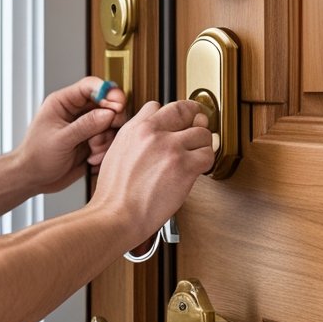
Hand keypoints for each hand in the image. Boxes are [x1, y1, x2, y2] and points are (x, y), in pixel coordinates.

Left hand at [16, 77, 127, 193]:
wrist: (34, 178)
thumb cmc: (37, 157)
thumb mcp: (60, 140)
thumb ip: (85, 126)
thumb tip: (108, 113)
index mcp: (64, 102)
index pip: (90, 86)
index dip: (107, 92)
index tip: (118, 105)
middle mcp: (77, 111)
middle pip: (107, 103)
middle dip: (111, 119)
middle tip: (108, 131)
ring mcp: (86, 127)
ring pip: (111, 124)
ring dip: (106, 139)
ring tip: (93, 152)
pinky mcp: (92, 142)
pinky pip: (109, 140)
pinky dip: (105, 151)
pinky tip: (92, 160)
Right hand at [89, 100, 213, 238]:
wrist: (117, 215)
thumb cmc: (114, 194)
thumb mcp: (116, 153)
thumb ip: (135, 138)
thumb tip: (150, 135)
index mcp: (135, 128)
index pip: (159, 106)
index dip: (170, 115)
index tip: (177, 122)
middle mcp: (153, 133)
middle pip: (185, 111)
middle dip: (194, 119)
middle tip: (198, 127)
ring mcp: (170, 148)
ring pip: (202, 133)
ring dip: (202, 145)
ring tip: (196, 155)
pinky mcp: (185, 166)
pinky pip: (208, 155)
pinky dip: (206, 162)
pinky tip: (197, 169)